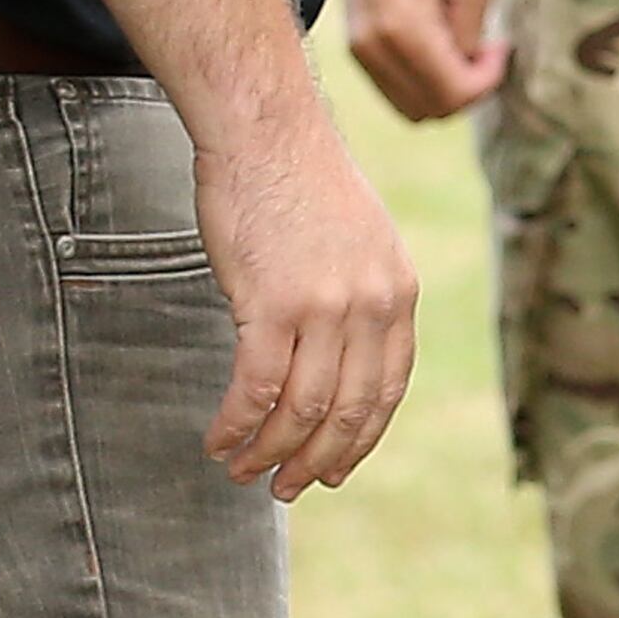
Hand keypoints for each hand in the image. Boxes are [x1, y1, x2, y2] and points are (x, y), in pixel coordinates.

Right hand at [193, 105, 420, 494]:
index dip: (361, 439)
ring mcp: (326, 307)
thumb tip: (342, 352)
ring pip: (302, 408)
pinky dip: (236, 424)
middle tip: (287, 487)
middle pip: (350, 411)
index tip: (337, 469)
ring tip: (244, 472)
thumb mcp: (361, 240)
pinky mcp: (272, 304)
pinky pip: (255, 388)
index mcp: (398, 293)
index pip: (388, 389)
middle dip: (318, 461)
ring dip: (271, 451)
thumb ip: (362, 295)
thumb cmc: (299, 181)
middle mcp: (372, 306)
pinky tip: (219, 441)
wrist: (266, 130)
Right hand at [342, 0, 507, 122]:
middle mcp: (374, 48)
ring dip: (443, 91)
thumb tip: (471, 69)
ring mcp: (360, 51)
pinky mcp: (356, 47)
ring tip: (461, 50)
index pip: (452, 93)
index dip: (487, 81)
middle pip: (431, 110)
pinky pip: (394, 90)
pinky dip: (422, 82)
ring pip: (411, 108)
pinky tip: (438, 49)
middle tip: (485, 53)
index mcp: (404, 29)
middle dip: (467, 91)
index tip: (499, 48)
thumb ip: (474, 35)